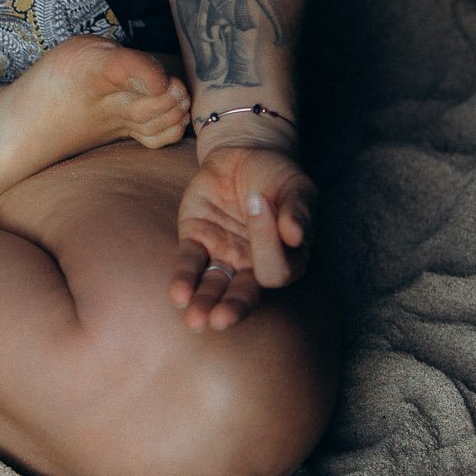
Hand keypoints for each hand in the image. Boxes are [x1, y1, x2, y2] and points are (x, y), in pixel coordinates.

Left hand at [170, 142, 314, 330]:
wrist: (244, 154)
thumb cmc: (277, 177)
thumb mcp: (295, 188)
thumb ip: (297, 210)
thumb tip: (296, 234)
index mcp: (285, 259)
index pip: (275, 268)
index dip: (267, 242)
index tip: (260, 202)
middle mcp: (253, 265)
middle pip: (244, 293)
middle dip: (232, 307)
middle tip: (220, 321)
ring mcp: (224, 254)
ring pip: (214, 285)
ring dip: (204, 303)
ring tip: (195, 321)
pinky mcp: (197, 238)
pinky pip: (189, 263)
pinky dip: (184, 278)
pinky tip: (179, 296)